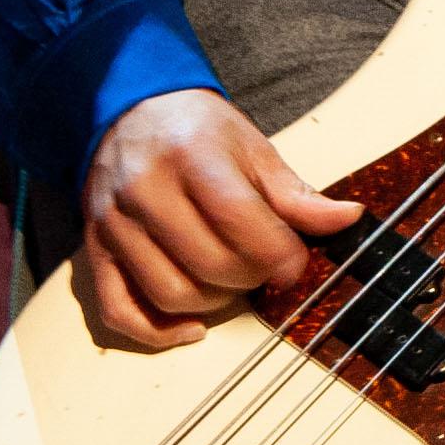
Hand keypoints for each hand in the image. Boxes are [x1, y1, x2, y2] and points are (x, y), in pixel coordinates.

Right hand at [76, 88, 363, 349]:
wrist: (130, 111)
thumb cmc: (198, 132)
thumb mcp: (253, 149)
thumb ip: (295, 194)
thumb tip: (348, 220)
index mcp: (191, 156)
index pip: (241, 221)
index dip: (280, 254)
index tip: (295, 260)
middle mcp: (146, 189)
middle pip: (210, 264)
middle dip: (252, 277)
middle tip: (265, 267)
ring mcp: (115, 223)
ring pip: (170, 293)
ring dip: (215, 304)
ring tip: (232, 281)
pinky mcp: (96, 250)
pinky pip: (119, 310)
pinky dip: (157, 333)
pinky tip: (191, 328)